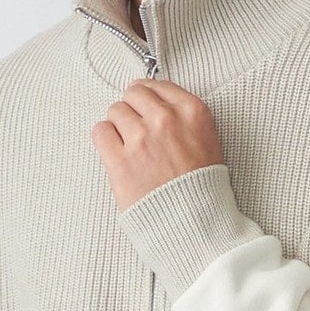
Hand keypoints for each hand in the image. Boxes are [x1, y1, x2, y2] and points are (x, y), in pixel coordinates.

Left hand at [91, 78, 224, 211]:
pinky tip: (117, 153)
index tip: (147, 108)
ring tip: (130, 147)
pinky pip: (100, 131)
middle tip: (137, 129)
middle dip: (133, 109)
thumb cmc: (203, 190)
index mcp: (193, 113)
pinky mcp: (120, 160)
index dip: (150, 97)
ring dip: (119, 126)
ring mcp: (141, 138)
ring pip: (115, 110)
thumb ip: (184, 119)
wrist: (195, 224)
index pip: (159, 86)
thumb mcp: (208, 143)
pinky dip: (105, 140)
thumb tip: (157, 105)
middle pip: (133, 93)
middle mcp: (166, 120)